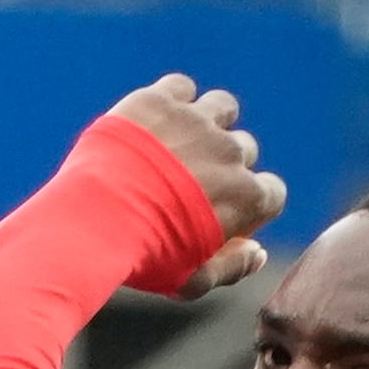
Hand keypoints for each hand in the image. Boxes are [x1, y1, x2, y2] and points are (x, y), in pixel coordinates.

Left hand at [108, 75, 282, 294]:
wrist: (96, 220)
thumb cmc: (147, 258)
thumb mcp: (193, 280)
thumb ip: (233, 267)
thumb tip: (258, 252)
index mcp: (247, 197)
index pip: (272, 192)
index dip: (252, 204)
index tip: (227, 212)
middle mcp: (230, 152)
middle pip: (244, 150)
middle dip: (225, 165)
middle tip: (192, 183)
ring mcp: (196, 121)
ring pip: (223, 108)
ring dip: (211, 122)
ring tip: (186, 140)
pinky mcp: (160, 101)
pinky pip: (181, 88)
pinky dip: (174, 100)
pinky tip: (159, 121)